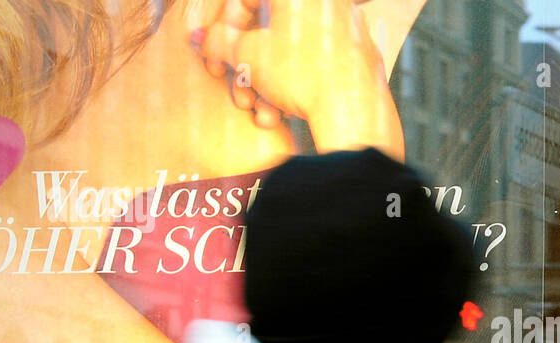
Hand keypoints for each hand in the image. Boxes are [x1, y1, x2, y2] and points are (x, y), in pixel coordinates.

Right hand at [192, 0, 403, 156]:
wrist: (354, 111)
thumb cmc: (300, 75)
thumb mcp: (247, 55)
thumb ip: (217, 41)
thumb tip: (198, 38)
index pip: (246, 0)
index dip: (224, 32)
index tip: (217, 58)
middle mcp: (326, 3)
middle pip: (272, 33)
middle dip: (248, 70)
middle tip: (238, 95)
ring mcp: (347, 28)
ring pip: (294, 54)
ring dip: (270, 86)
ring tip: (263, 115)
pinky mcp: (360, 56)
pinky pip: (319, 66)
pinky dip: (299, 87)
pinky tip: (286, 114)